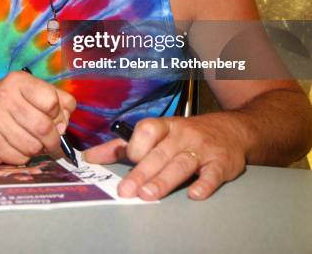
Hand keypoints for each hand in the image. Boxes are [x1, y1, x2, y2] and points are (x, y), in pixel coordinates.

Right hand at [0, 71, 75, 164]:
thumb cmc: (12, 104)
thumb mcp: (35, 92)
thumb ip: (59, 100)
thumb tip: (66, 119)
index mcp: (18, 81)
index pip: (51, 101)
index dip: (58, 114)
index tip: (54, 118)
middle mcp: (3, 96)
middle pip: (44, 127)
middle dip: (53, 139)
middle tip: (52, 141)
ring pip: (33, 146)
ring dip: (38, 149)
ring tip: (32, 142)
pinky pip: (19, 158)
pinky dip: (23, 157)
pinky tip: (16, 147)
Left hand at [83, 113, 246, 199]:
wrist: (231, 130)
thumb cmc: (185, 134)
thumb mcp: (158, 133)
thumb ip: (125, 146)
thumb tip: (90, 156)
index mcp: (165, 126)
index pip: (147, 130)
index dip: (137, 146)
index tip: (129, 159)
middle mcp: (182, 135)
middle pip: (160, 153)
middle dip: (142, 172)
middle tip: (126, 190)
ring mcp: (202, 149)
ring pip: (180, 164)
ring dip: (164, 180)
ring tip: (148, 195)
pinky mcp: (221, 163)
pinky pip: (212, 174)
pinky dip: (204, 184)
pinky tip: (194, 194)